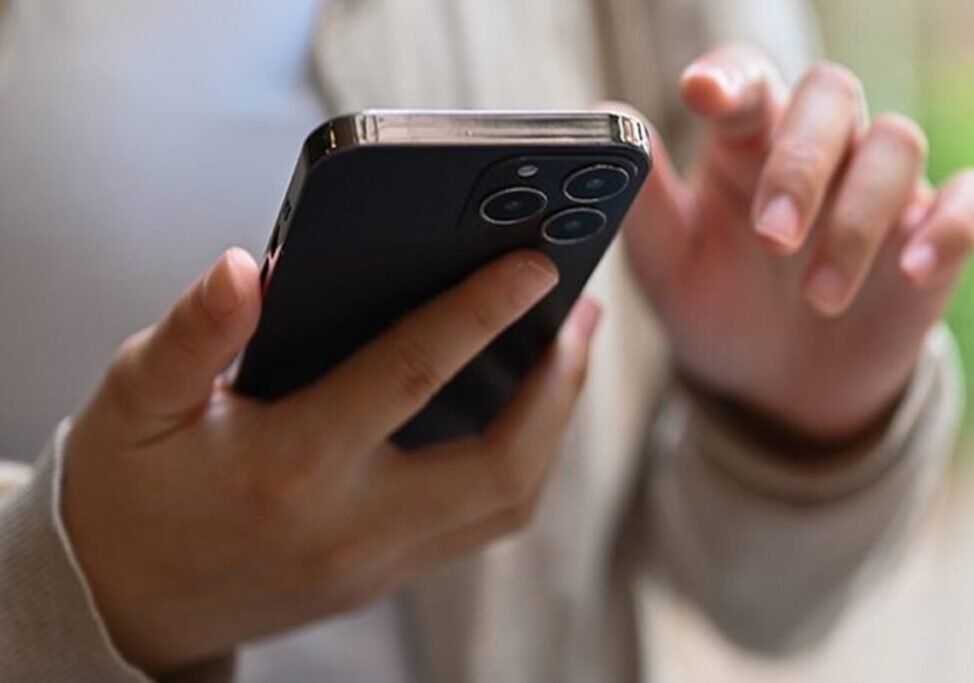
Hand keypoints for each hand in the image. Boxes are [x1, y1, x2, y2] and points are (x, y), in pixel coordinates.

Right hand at [64, 248, 598, 673]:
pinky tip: (517, 416)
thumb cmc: (127, 491)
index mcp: (291, 466)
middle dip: (559, 387)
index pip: (411, 376)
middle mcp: (351, 525)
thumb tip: (243, 268)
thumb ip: (194, 333)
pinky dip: (516, 464)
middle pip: (500, 465)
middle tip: (581, 317)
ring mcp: (376, 563)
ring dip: (551, 430)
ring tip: (564, 358)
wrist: (120, 603)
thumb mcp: (135, 400)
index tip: (536, 263)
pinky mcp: (384, 579)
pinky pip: (479, 524)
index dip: (480, 312)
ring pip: (505, 504)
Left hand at [622, 44, 973, 440]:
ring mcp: (879, 188)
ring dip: (858, 219)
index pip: (748, 80)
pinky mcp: (930, 234)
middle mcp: (817, 151)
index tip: (704, 95)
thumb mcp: (666, 263)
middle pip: (831, 96)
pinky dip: (950, 224)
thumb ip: (642, 198)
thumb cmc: (713, 305)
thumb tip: (603, 121)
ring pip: (896, 145)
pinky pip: (968, 200)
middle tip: (770, 238)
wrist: (772, 383)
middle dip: (801, 163)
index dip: (732, 79)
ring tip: (817, 298)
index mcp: (743, 145)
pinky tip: (915, 268)